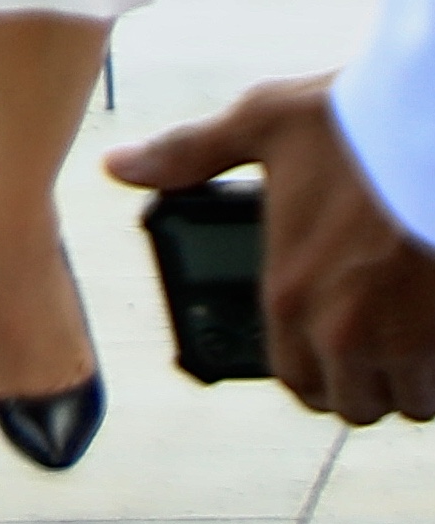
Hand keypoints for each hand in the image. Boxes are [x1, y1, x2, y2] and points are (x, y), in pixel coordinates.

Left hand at [106, 80, 434, 422]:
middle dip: (363, 382)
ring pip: (408, 401)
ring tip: (412, 335)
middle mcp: (343, 330)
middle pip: (354, 405)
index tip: (328, 347)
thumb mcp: (261, 122)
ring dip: (410, 379)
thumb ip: (190, 155)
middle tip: (374, 343)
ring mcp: (405, 337)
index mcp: (287, 292)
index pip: (293, 381)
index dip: (312, 371)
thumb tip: (117, 167)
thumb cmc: (356, 119)